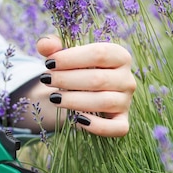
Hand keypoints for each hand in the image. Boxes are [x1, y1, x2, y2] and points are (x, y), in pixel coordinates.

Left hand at [17, 35, 134, 136]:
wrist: (81, 92)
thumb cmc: (74, 69)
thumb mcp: (64, 55)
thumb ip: (52, 46)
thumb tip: (45, 45)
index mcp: (119, 56)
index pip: (99, 54)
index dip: (71, 58)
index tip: (49, 63)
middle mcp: (127, 78)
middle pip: (99, 79)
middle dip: (67, 80)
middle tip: (46, 80)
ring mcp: (126, 101)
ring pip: (104, 102)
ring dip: (75, 101)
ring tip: (54, 98)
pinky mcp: (122, 121)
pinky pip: (117, 128)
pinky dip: (97, 126)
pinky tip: (76, 119)